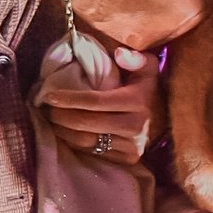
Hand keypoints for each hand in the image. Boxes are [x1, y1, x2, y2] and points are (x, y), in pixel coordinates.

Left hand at [35, 44, 158, 164]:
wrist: (165, 121)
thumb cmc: (147, 90)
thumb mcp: (147, 69)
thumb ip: (135, 58)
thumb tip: (118, 53)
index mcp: (137, 101)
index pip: (95, 101)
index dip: (69, 98)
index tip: (49, 95)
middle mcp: (135, 126)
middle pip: (86, 123)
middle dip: (61, 116)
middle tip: (46, 108)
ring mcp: (131, 146)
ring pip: (86, 141)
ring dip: (63, 131)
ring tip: (50, 120)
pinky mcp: (127, 159)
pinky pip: (93, 153)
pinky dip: (74, 143)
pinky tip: (64, 133)